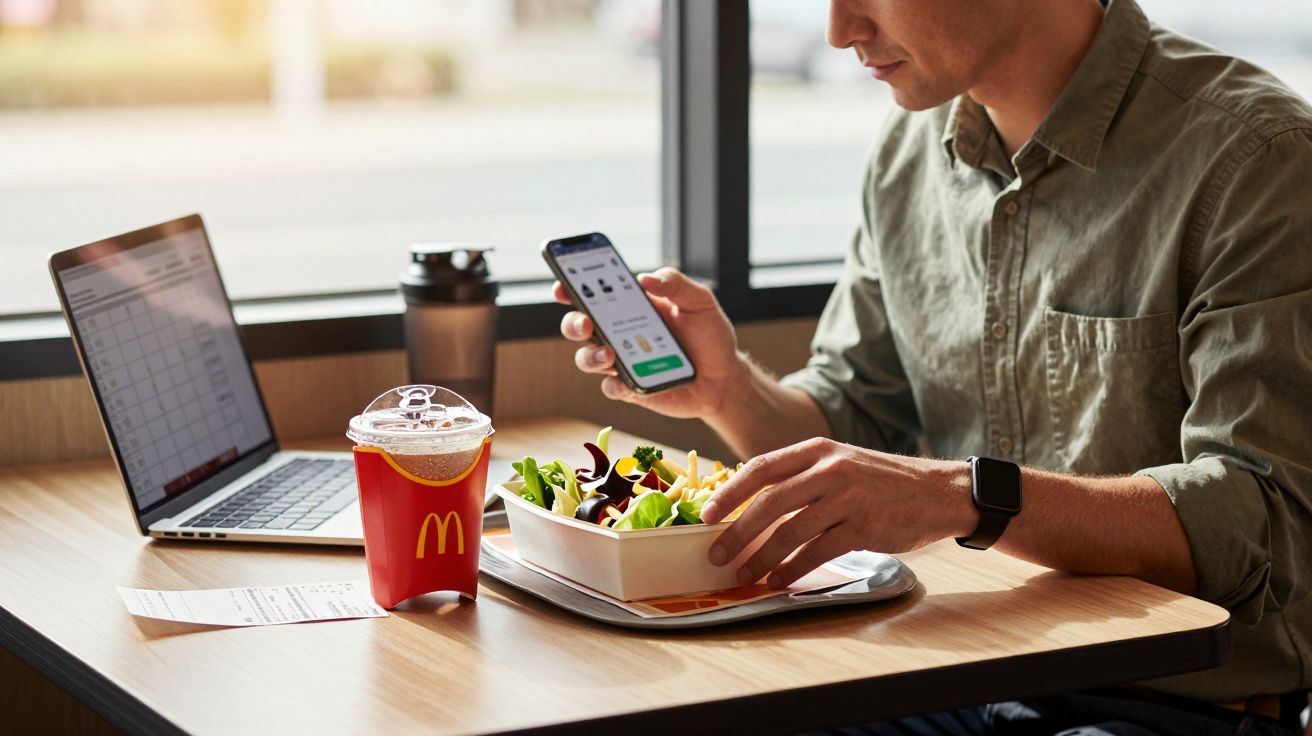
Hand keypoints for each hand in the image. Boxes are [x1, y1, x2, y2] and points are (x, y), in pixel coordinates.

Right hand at [554, 267, 745, 420]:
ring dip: (591, 356)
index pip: (593, 293)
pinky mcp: (630, 388)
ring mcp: (622, 361)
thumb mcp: (700, 302)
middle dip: (574, 323)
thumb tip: (645, 278)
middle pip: (579, 326)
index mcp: (631, 306)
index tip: (563, 285)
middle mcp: (619, 332)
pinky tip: (624, 382)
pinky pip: (610, 388)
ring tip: (610, 355)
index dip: (571, 287)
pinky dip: (614, 385)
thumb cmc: (710, 336)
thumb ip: (676, 284)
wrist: (724, 378)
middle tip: (586, 323)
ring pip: (587, 358)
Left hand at [700, 438, 972, 588]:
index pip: (761, 468)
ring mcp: (848, 498)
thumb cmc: (883, 481)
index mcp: (817, 450)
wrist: (939, 492)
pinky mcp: (864, 528)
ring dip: (761, 557)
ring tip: (743, 574)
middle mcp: (830, 469)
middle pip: (769, 502)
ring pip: (790, 531)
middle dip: (737, 531)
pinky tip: (779, 581)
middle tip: (716, 553)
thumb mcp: (840, 462)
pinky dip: (793, 569)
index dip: (729, 492)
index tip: (706, 514)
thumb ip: (802, 476)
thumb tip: (752, 503)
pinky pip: (817, 552)